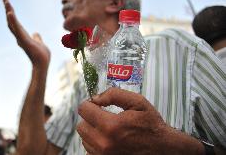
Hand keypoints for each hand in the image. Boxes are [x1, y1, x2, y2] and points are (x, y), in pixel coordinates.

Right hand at [3, 0, 49, 68]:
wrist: (42, 63)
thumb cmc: (41, 55)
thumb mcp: (39, 42)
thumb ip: (37, 37)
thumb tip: (36, 33)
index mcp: (23, 36)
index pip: (16, 23)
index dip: (12, 14)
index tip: (8, 5)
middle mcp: (19, 37)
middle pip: (12, 21)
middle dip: (8, 10)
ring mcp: (21, 38)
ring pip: (13, 24)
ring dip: (9, 12)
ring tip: (6, 3)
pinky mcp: (23, 40)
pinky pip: (17, 29)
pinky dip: (13, 21)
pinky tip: (9, 13)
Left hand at [77, 88, 203, 154]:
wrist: (162, 150)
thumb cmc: (150, 125)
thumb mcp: (137, 102)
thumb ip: (114, 95)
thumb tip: (95, 97)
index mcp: (111, 126)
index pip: (83, 110)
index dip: (90, 104)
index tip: (98, 105)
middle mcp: (103, 143)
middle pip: (81, 125)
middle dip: (90, 118)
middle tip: (104, 117)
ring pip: (84, 138)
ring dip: (93, 131)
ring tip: (109, 129)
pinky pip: (90, 150)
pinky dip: (96, 143)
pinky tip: (109, 140)